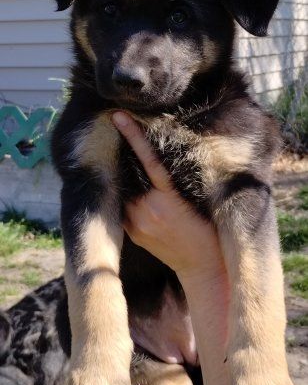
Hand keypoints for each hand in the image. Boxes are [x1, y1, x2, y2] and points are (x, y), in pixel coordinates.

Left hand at [112, 112, 223, 283]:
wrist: (203, 268)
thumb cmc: (212, 229)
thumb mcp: (204, 199)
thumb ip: (186, 177)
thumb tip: (177, 149)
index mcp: (168, 200)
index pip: (149, 160)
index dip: (134, 137)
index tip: (119, 117)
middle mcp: (147, 211)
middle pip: (131, 174)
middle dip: (127, 156)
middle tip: (123, 132)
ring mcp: (137, 223)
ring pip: (125, 190)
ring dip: (128, 178)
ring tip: (133, 166)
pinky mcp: (132, 233)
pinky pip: (124, 207)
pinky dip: (129, 195)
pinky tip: (137, 190)